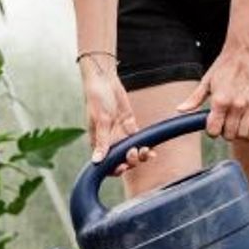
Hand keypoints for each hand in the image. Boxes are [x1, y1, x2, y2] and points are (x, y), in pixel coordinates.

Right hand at [80, 58, 152, 175]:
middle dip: (130, 161)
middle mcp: (109, 140)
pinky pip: (139, 141)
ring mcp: (120, 134)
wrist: (105, 80)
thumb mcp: (100, 120)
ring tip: (145, 151)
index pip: (106, 163)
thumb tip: (96, 161)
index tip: (123, 166)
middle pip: (122, 160)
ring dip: (140, 156)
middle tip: (133, 153)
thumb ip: (101, 141)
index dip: (115, 169)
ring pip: (132, 152)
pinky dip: (145, 147)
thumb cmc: (96, 97)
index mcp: (98, 142)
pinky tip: (151, 150)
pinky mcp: (129, 127)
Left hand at [178, 39, 248, 142]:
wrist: (245, 51)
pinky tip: (244, 124)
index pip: (214, 130)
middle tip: (223, 122)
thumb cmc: (224, 65)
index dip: (211, 131)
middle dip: (224, 132)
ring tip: (234, 123)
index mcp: (220, 100)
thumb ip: (194, 98)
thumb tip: (179, 110)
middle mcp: (235, 105)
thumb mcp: (207, 81)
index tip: (211, 124)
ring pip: (243, 135)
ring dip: (237, 133)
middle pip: (229, 135)